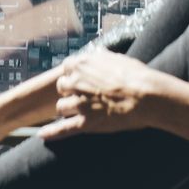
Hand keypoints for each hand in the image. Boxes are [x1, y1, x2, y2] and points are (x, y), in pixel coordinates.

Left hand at [38, 52, 169, 140]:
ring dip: (68, 110)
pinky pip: (62, 129)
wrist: (147, 96)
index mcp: (82, 64)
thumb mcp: (117, 58)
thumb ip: (101, 57)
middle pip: (61, 88)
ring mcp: (79, 103)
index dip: (75, 77)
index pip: (66, 69)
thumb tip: (98, 53)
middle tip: (83, 98)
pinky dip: (51, 133)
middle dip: (69, 93)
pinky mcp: (85, 123)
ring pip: (61, 108)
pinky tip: (42, 135)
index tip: (82, 82)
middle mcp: (76, 82)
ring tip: (80, 113)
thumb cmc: (136, 76)